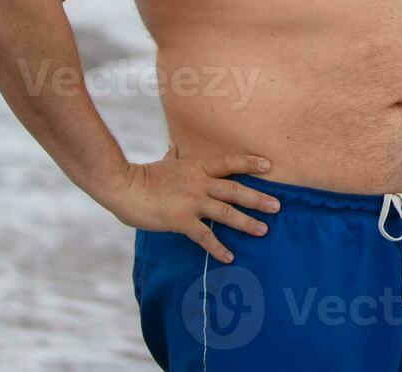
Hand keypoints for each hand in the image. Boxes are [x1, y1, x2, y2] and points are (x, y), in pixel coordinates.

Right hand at [105, 144, 279, 263]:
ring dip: (247, 222)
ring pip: (226, 212)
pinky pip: (205, 236)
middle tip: (277, 206)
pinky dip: (218, 247)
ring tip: (263, 230)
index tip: (269, 165)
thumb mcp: (165, 162)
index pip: (230, 162)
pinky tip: (230, 256)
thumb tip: (176, 146)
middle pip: (236, 190)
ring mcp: (192, 202)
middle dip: (259, 198)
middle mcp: (200, 183)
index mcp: (197, 167)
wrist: (124, 186)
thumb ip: (175, 156)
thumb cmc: (143, 176)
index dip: (250, 163)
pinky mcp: (182, 220)